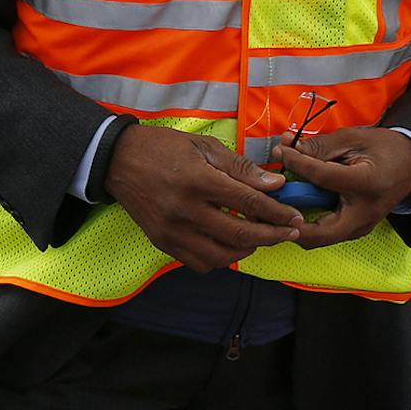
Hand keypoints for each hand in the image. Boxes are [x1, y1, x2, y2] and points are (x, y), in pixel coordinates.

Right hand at [103, 124, 303, 272]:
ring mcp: (172, 230)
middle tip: (289, 232)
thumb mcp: (202, 147)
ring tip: (257, 237)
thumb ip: (239, 168)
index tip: (295, 217)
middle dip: (272, 235)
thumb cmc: (161, 148)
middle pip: (240, 234)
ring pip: (222, 256)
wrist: (116, 160)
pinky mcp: (162, 242)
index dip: (278, 212)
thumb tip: (275, 185)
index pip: (248, 202)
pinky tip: (226, 244)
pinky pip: (199, 263)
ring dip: (246, 249)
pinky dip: (219, 258)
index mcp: (197, 180)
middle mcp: (185, 210)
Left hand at [277, 129, 410, 248]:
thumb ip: (320, 146)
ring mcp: (361, 227)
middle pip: (316, 233)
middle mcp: (364, 215)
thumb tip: (286, 147)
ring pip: (318, 238)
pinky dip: (304, 222)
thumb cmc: (386, 150)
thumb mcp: (354, 138)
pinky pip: (324, 233)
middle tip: (269, 201)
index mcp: (367, 185)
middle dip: (287, 220)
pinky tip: (292, 203)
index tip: (279, 151)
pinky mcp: (355, 230)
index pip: (321, 177)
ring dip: (293, 223)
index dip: (295, 162)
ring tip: (277, 201)